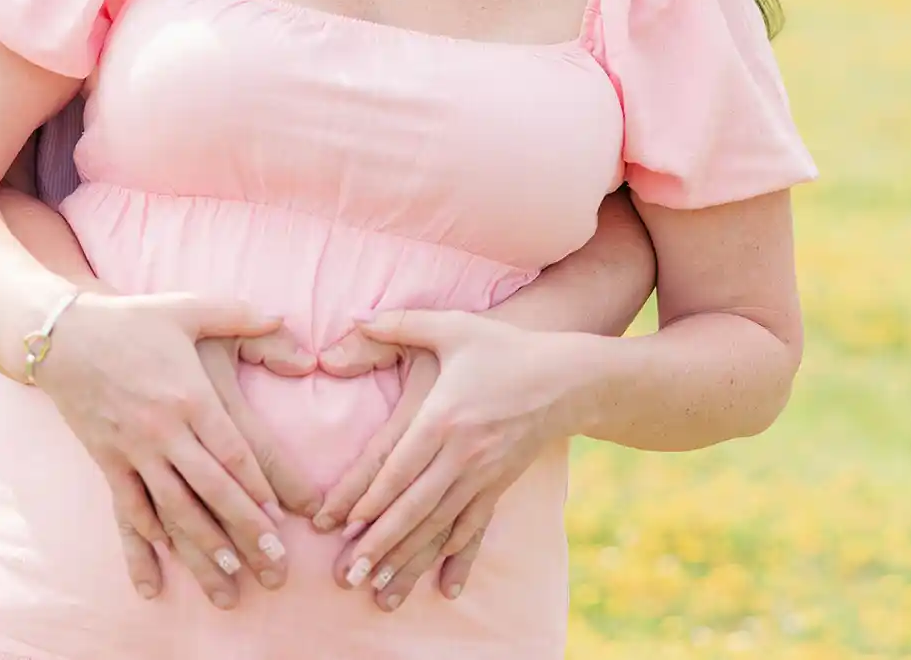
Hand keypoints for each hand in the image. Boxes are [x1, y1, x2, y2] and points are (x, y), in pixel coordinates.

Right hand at [32, 291, 294, 607]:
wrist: (60, 336)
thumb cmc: (131, 320)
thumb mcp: (188, 308)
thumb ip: (240, 315)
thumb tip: (282, 319)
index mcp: (190, 396)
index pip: (232, 453)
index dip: (258, 489)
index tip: (281, 519)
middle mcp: (163, 430)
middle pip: (210, 490)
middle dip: (244, 531)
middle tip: (272, 564)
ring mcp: (132, 450)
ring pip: (172, 508)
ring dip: (201, 546)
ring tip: (228, 577)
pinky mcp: (106, 460)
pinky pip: (128, 505)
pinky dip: (145, 536)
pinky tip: (161, 561)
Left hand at [313, 312, 586, 610]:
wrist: (570, 377)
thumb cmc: (506, 349)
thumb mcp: (453, 326)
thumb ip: (401, 323)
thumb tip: (354, 319)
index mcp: (444, 418)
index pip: (398, 468)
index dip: (368, 499)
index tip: (340, 525)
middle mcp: (463, 454)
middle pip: (414, 508)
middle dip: (379, 544)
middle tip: (349, 575)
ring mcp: (484, 475)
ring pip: (440, 527)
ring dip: (408, 560)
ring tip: (380, 592)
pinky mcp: (500, 486)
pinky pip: (473, 528)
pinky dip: (454, 558)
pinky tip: (442, 586)